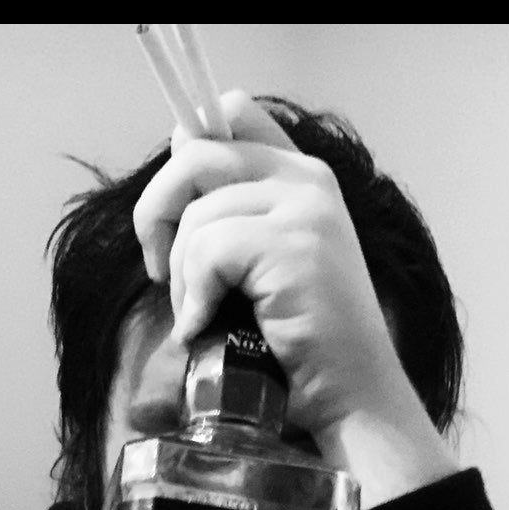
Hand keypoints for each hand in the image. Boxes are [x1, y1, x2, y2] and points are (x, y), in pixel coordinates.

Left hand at [133, 91, 458, 506]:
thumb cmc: (300, 343)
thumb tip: (176, 151)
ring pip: (195, 215)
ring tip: (199, 316)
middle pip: (193, 153)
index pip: (232, 112)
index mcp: (301, 176)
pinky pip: (207, 251)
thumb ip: (229, 211)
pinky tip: (207, 327)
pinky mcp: (294, 245)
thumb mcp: (260, 264)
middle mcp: (308, 180)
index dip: (187, 144)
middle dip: (158, 214)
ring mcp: (306, 209)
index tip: (175, 208)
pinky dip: (194, 297)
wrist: (351, 397)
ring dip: (179, 275)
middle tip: (160, 272)